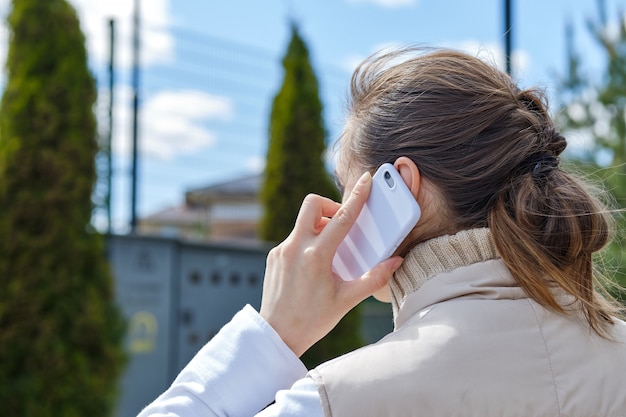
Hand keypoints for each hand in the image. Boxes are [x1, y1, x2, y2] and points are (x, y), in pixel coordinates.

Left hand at [259, 172, 403, 356]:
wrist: (277, 335)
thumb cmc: (312, 320)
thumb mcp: (347, 300)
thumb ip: (374, 279)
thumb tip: (396, 262)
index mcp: (317, 256)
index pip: (342, 218)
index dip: (357, 197)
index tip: (366, 180)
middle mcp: (295, 247)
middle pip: (312, 203)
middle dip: (330, 206)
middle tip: (341, 224)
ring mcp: (281, 250)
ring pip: (303, 221)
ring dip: (320, 226)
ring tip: (330, 251)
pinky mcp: (273, 256)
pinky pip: (294, 237)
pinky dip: (307, 241)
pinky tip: (313, 265)